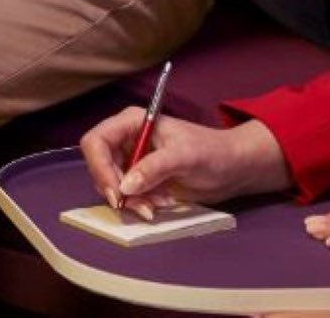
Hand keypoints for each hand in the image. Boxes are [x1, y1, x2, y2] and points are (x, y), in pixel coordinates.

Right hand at [80, 110, 289, 217]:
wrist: (233, 168)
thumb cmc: (212, 152)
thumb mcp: (185, 156)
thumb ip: (154, 168)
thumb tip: (125, 187)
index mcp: (131, 123)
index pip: (96, 142)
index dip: (99, 167)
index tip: (116, 193)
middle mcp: (127, 140)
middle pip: (99, 166)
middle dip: (117, 190)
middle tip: (142, 207)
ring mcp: (132, 160)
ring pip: (112, 185)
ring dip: (131, 201)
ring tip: (158, 205)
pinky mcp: (141, 180)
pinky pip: (126, 196)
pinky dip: (140, 204)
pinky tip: (162, 203)